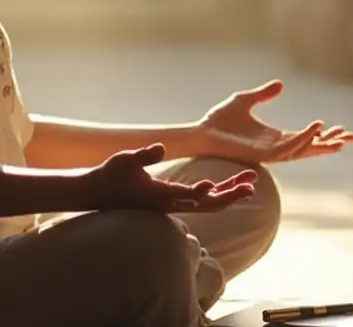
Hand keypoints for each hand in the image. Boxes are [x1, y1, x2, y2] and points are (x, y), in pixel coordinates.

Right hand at [84, 143, 256, 212]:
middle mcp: (170, 203)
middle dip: (230, 194)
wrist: (100, 193)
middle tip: (252, 184)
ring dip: (230, 193)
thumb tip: (159, 148)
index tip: (213, 184)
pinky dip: (220, 193)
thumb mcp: (123, 161)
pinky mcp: (175, 201)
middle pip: (206, 204)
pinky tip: (232, 185)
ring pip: (209, 203)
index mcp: (158, 195)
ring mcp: (174, 204)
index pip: (183, 195)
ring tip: (251, 182)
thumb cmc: (111, 175)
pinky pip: (203, 200)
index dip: (199, 191)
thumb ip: (143, 155)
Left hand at [196, 80, 352, 164]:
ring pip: (302, 149)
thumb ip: (264, 94)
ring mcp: (270, 152)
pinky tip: (315, 130)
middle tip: (352, 138)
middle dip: (330, 144)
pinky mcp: (263, 154)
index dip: (323, 135)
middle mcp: (276, 147)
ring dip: (320, 142)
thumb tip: (282, 84)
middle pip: (310, 148)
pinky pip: (288, 148)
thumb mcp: (245, 100)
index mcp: (275, 137)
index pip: (306, 138)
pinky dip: (303, 140)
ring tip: (338, 135)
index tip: (341, 128)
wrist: (202, 132)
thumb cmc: (220, 119)